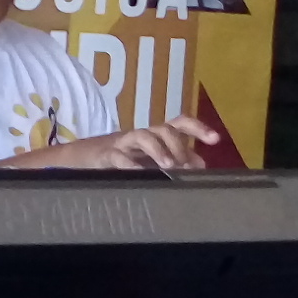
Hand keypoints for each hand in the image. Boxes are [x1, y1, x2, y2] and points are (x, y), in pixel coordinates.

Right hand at [40, 113, 219, 174]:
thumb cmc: (123, 158)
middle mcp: (142, 135)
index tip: (215, 140)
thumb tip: (201, 164)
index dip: (198, 129)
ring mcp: (124, 143)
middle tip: (185, 165)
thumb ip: (177, 160)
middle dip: (178, 144)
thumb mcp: (151, 159)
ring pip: (143, 136)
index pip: (179, 124)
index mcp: (155, 135)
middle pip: (164, 128)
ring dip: (159, 150)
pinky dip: (130, 164)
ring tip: (169, 167)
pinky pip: (119, 157)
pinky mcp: (107, 155)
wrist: (82, 158)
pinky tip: (139, 173)